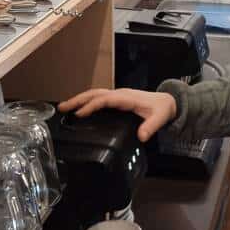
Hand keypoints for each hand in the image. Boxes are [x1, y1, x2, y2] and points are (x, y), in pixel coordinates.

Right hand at [58, 88, 176, 141]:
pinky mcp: (117, 100)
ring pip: (94, 94)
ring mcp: (117, 96)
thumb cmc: (162, 109)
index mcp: (126, 98)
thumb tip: (142, 136)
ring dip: (79, 100)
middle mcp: (120, 94)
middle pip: (94, 94)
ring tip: (64, 108)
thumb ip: (151, 127)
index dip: (91, 106)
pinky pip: (98, 98)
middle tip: (62, 108)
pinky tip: (79, 110)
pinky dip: (86, 102)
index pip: (104, 99)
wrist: (168, 102)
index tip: (79, 114)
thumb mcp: (159, 118)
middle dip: (77, 100)